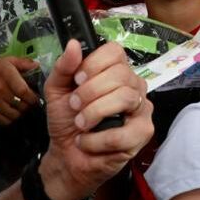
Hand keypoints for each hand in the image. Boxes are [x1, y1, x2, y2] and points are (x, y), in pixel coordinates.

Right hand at [0, 56, 39, 125]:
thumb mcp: (8, 60)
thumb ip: (24, 63)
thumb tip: (37, 66)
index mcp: (5, 74)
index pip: (23, 91)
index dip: (32, 97)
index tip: (36, 98)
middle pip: (21, 105)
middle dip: (28, 105)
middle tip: (29, 102)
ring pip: (14, 115)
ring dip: (20, 112)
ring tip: (20, 107)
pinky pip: (4, 121)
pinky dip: (10, 118)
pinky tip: (10, 111)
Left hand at [39, 40, 153, 199]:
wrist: (66, 155)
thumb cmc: (66, 120)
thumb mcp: (56, 90)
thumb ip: (64, 67)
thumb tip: (74, 44)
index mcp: (114, 71)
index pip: (115, 52)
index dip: (94, 63)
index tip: (78, 79)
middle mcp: (133, 85)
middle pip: (121, 74)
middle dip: (90, 91)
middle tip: (75, 106)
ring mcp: (142, 108)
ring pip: (126, 98)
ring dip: (94, 113)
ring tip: (80, 124)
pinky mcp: (143, 133)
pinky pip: (124, 132)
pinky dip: (97, 139)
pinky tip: (88, 142)